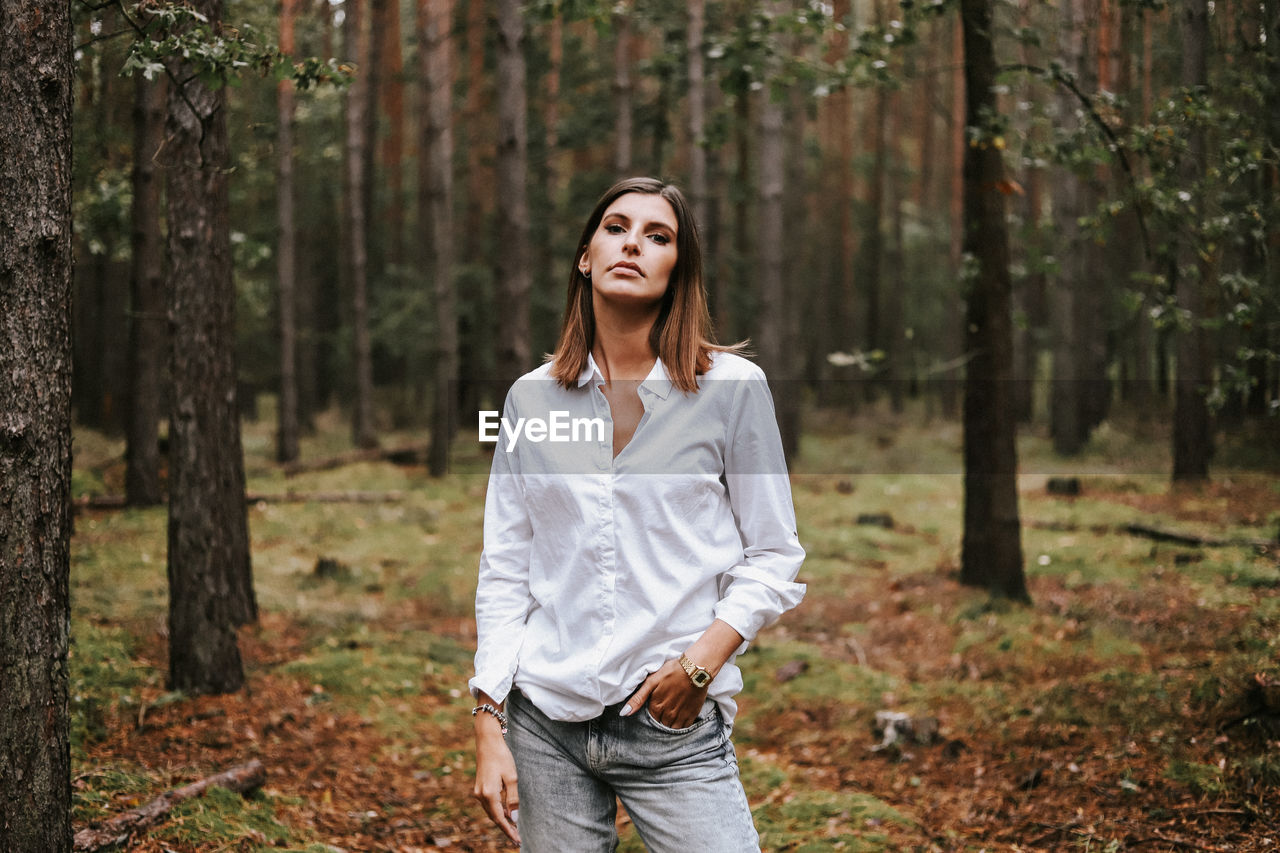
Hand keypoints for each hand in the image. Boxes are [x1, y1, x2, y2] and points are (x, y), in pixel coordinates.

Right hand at [472, 713, 519, 845]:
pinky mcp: (480, 787)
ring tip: (514, 828)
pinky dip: (498, 810)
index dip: (508, 830)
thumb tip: (514, 817)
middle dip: (505, 828)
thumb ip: (513, 799)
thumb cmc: (501, 757)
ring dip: (501, 820)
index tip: (517, 840)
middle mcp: (480, 795)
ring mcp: (478, 791)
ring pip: (491, 811)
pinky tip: (506, 812)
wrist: (487, 741)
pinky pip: (489, 804)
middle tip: (517, 838)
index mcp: (489, 794)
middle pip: (494, 817)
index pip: (499, 819)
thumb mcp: (512, 777)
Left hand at [622, 658, 707, 728]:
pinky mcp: (692, 715)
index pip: (651, 718)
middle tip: (666, 707)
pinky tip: (682, 713)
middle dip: (661, 718)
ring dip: (670, 722)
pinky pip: (684, 727)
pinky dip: (681, 723)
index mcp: (656, 707)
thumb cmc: (672, 672)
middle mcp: (667, 715)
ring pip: (671, 728)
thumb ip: (637, 698)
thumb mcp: (651, 682)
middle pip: (661, 724)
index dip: (653, 712)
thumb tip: (624, 713)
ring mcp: (680, 716)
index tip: (658, 705)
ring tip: (673, 711)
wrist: (695, 669)